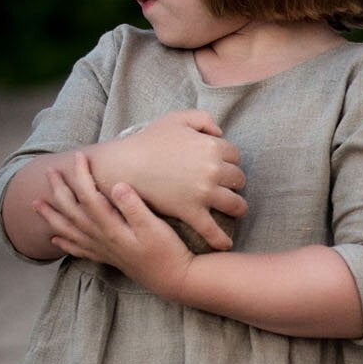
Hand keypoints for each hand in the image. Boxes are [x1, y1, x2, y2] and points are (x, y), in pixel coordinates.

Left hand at [35, 156, 195, 302]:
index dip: (81, 175)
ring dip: (52, 216)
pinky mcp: (108, 258)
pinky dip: (65, 243)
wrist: (174, 279)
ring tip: (36, 205)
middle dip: (58, 190)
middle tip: (49, 172)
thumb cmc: (168, 251)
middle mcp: (101, 238)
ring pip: (69, 230)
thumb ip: (134, 206)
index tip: (79, 156)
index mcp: (111, 227)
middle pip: (72, 211)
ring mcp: (103, 249)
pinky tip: (56, 240)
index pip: (89, 196)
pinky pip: (79, 250)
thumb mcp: (154, 227)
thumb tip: (116, 184)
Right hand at [107, 110, 246, 251]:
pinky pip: (212, 229)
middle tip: (229, 187)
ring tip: (236, 210)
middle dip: (235, 183)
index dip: (230, 160)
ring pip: (235, 204)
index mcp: (212, 146)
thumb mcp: (175, 119)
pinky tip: (226, 244)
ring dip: (238, 208)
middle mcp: (213, 169)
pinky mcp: (191, 212)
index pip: (235, 155)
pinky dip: (221, 239)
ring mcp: (204, 193)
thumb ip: (202, 119)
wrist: (124, 166)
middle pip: (239, 179)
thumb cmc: (148, 141)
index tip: (224, 166)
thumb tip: (220, 133)